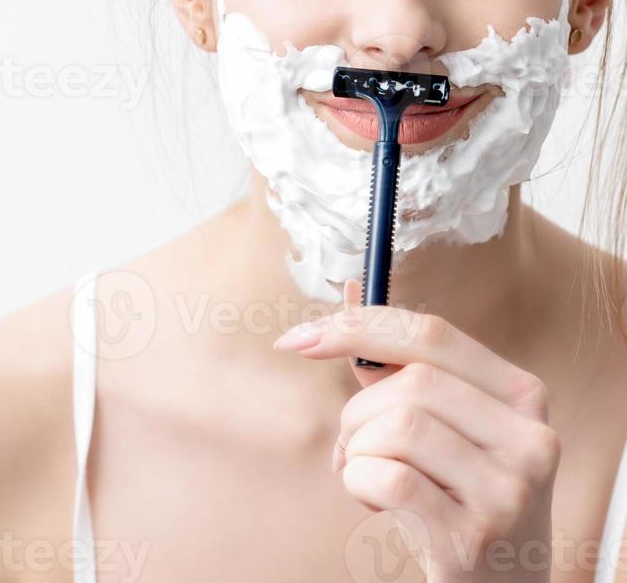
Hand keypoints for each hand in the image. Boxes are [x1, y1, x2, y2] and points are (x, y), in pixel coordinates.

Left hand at [275, 279, 560, 582]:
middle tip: (352, 443)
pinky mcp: (474, 538)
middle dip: (358, 410)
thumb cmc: (463, 494)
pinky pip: (389, 480)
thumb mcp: (452, 426)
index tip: (303, 337)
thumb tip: (350, 293)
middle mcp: (528, 437)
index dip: (360, 327)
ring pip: (397, 427)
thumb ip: (402, 365)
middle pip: (411, 381)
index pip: (433, 333)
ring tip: (366, 472)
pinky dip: (360, 482)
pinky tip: (373, 500)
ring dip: (358, 449)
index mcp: (522, 394)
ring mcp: (507, 490)